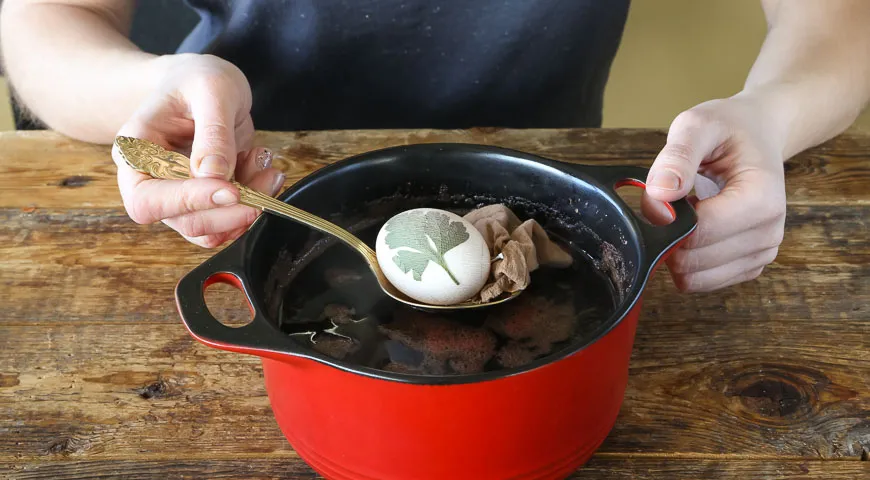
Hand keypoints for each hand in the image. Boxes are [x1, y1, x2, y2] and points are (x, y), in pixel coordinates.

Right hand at [110, 54, 284, 247]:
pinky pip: (228, 220)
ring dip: (247, 209)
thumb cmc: (196, 80)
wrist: (201, 83)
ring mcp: (179, 196)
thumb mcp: (211, 89)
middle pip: (183, 221)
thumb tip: (214, 176)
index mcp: (135, 152)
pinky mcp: (205, 201)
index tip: (231, 189)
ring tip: (267, 170)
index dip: (189, 201)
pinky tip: (264, 173)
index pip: (147, 200)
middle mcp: (151, 182)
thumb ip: (213, 132)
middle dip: (230, 210)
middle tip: (266, 180)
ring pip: (210, 229)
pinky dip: (254, 205)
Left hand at [642, 93, 786, 291]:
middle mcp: (768, 233)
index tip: (663, 194)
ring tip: (690, 213)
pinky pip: (701, 281)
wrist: (760, 134)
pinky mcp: (749, 266)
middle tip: (675, 202)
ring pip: (694, 279)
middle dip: (669, 236)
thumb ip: (676, 158)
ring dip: (678, 251)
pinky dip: (688, 261)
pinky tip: (697, 229)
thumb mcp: (698, 125)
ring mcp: (761, 253)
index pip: (698, 233)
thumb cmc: (729, 129)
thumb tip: (660, 194)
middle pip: (692, 262)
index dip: (666, 218)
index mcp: (761, 199)